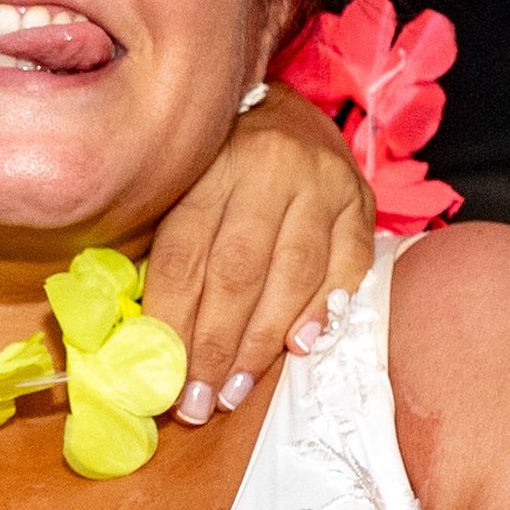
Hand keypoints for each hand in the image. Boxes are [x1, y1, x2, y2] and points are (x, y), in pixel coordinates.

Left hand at [139, 83, 375, 427]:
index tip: (162, 379)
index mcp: (209, 164)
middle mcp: (268, 167)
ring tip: (236, 389)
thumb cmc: (220, 162)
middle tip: (199, 401)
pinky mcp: (361, 199)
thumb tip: (148, 339)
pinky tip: (300, 346)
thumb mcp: (183, 186)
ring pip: (293, 274)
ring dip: (263, 342)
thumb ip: (171, 251)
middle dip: (216, 346)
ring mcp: (322, 182)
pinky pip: (347, 265)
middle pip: (238, 271)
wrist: (285, 109)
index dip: (172, 324)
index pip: (185, 256)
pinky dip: (322, 310)